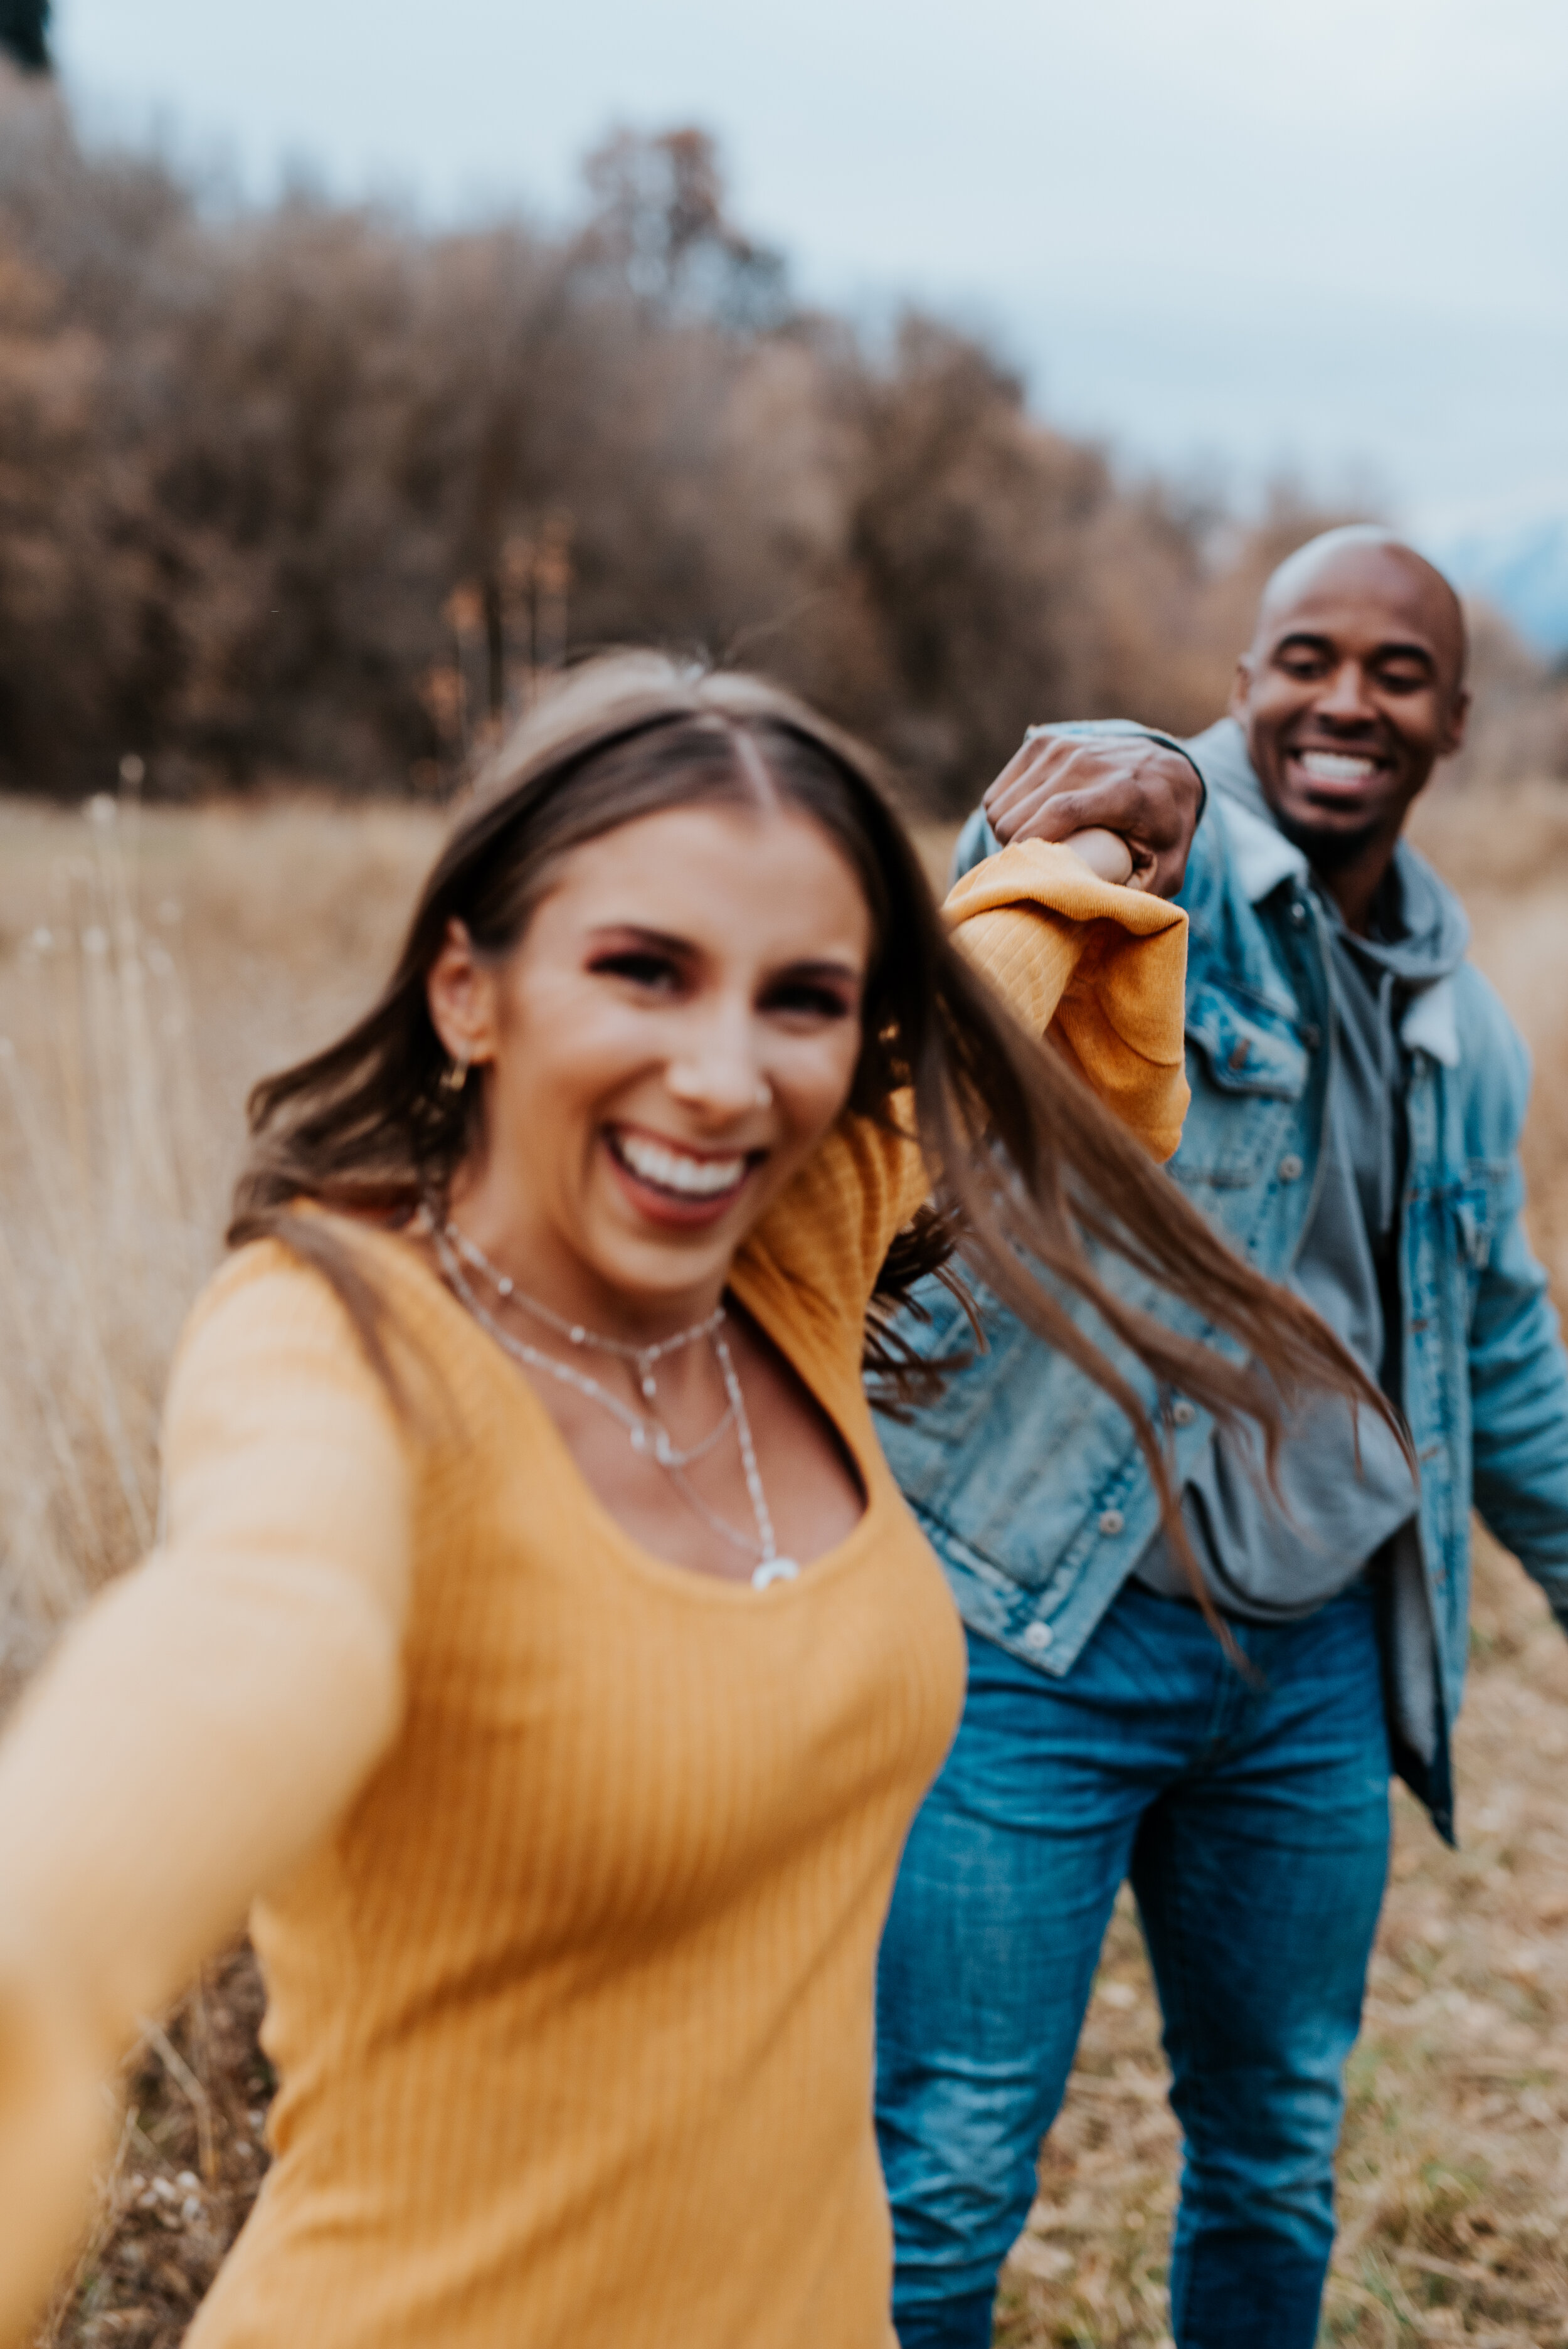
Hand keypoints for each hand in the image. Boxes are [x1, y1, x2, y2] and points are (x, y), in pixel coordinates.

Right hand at [982, 731, 1202, 899]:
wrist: (1169, 766)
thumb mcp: (1169, 867)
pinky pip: (996, 794)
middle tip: (1036, 869)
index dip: (1032, 844)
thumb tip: (1100, 916)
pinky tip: (1027, 823)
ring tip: (1034, 847)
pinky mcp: (1042, 742)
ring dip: (1007, 835)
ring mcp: (1062, 748)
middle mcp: (1088, 762)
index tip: (1023, 875)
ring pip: (999, 807)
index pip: (1060, 812)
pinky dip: (1003, 814)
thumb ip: (1143, 897)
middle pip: (1019, 814)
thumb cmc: (1166, 828)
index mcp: (1122, 791)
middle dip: (1016, 851)